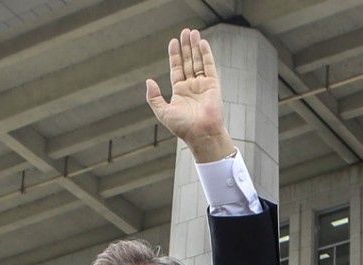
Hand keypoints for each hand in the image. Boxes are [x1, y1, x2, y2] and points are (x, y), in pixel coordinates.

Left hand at [146, 28, 232, 162]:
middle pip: (188, 62)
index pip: (177, 68)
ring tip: (193, 33)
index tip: (173, 42)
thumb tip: (149, 82)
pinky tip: (202, 43)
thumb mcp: (163, 112)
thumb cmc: (183, 127)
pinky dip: (206, 54)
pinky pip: (209, 66)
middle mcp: (192, 87)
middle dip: (186, 47)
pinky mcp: (213, 85)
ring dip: (195, 47)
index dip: (175, 55)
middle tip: (185, 32)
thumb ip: (154, 97)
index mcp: (180, 92)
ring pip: (198, 61)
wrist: (201, 135)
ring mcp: (203, 85)